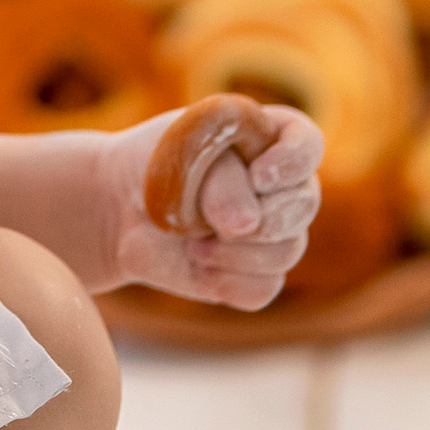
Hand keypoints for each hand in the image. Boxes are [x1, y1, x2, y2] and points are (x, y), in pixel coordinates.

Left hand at [98, 100, 324, 310]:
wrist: (122, 208)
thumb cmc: (157, 166)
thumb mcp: (183, 156)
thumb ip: (221, 182)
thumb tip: (247, 226)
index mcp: (270, 140)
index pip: (307, 145)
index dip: (291, 164)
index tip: (257, 176)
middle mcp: (283, 188)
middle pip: (303, 205)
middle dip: (260, 216)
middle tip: (211, 219)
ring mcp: (273, 234)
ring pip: (287, 252)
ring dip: (234, 251)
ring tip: (192, 242)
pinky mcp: (253, 275)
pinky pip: (262, 289)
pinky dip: (227, 281)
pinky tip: (198, 263)